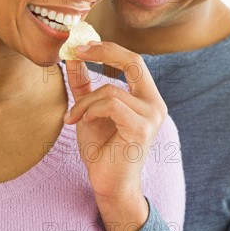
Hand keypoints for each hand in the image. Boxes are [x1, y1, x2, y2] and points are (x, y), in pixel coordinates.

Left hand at [63, 41, 167, 230]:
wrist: (108, 184)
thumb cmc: (102, 149)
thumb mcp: (89, 110)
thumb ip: (84, 84)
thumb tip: (73, 58)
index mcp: (147, 97)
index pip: (134, 61)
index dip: (108, 49)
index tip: (81, 46)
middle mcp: (155, 104)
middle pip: (134, 61)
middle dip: (103, 52)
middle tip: (76, 51)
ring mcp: (152, 116)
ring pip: (111, 89)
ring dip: (85, 102)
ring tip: (73, 117)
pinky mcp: (142, 129)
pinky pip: (111, 105)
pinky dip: (90, 111)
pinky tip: (82, 123)